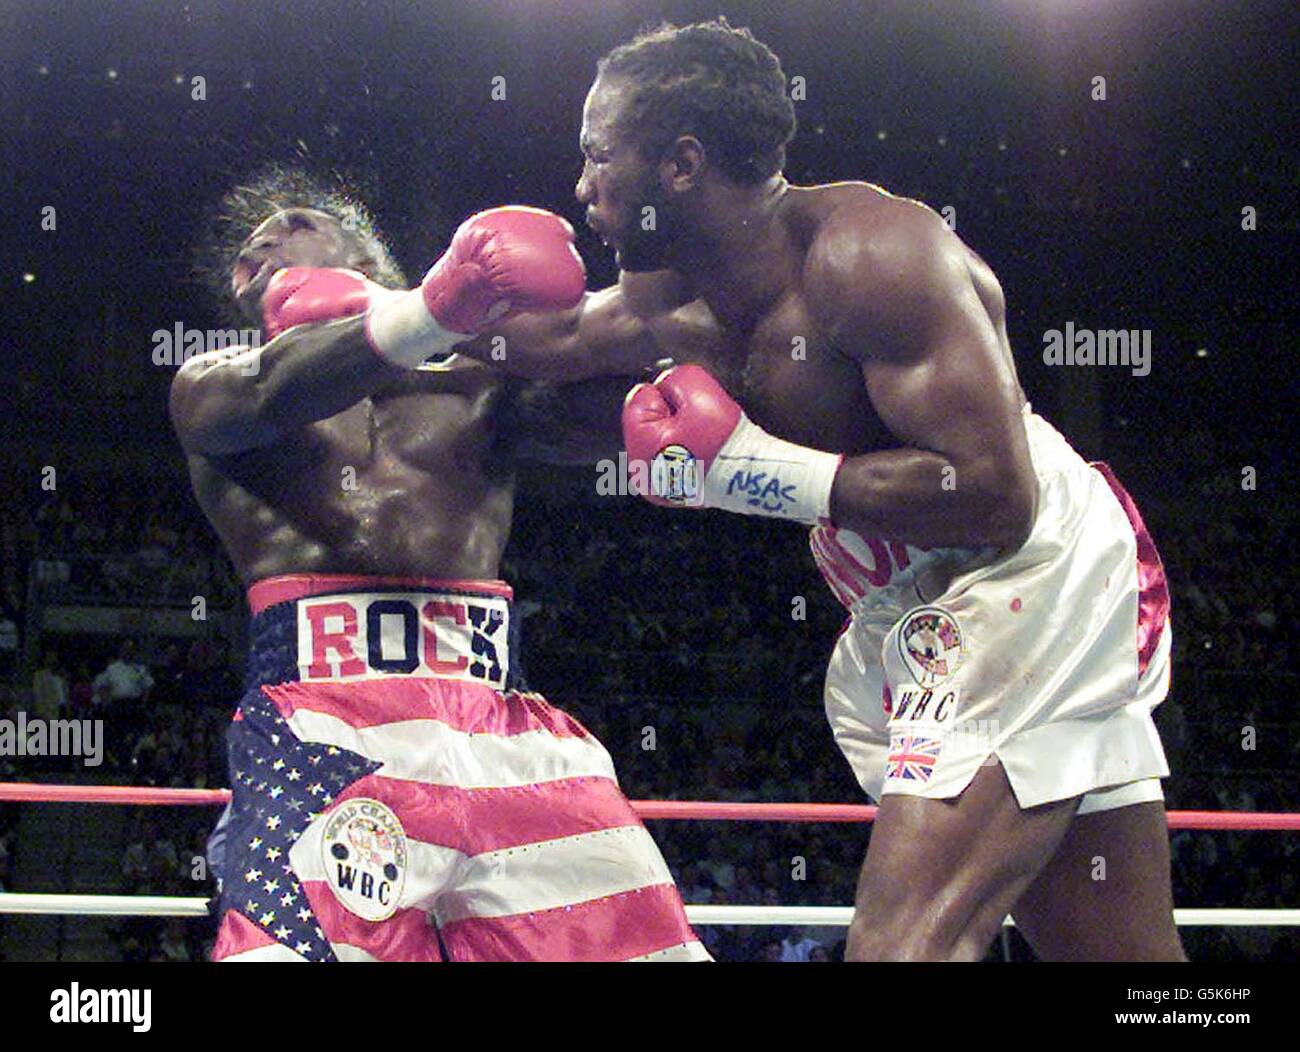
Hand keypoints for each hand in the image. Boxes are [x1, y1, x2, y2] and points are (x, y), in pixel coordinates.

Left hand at [622, 364, 740, 506]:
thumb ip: (674, 378)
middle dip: (671, 416)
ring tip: (702, 443)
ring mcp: (655, 486)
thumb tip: (665, 383)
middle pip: (648, 422)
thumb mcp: (699, 390)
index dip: (671, 395)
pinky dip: (684, 455)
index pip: (642, 398)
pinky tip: (702, 456)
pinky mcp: (671, 494)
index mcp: (638, 444)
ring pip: (660, 442)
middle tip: (699, 426)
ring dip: (678, 436)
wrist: (748, 477)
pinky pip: (672, 461)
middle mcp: (639, 471)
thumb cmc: (723, 440)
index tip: (691, 408)